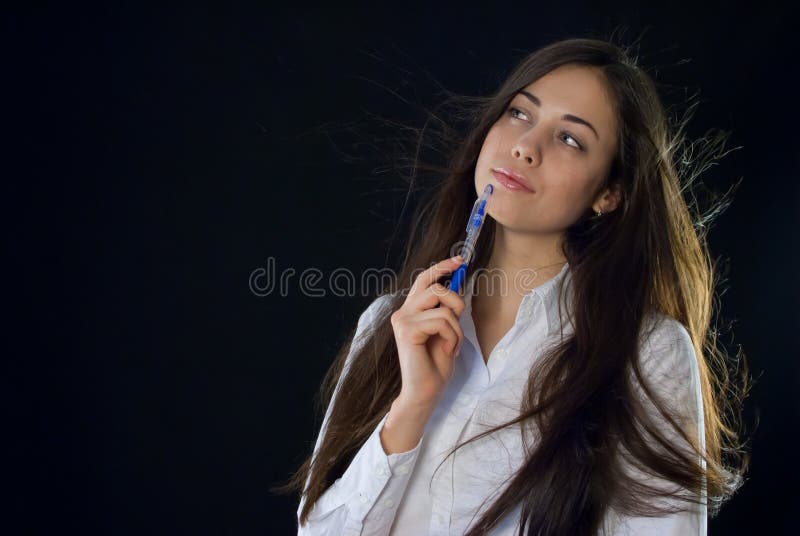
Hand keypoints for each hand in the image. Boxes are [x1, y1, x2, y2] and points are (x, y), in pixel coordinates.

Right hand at [390, 256, 465, 410]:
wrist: (426, 391)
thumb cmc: (436, 364)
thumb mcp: (447, 330)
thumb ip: (447, 309)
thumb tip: (458, 283)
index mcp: (411, 310)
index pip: (424, 279)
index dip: (442, 267)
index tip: (460, 260)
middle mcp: (403, 312)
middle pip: (436, 288)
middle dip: (457, 303)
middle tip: (459, 323)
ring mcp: (402, 320)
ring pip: (443, 306)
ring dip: (456, 327)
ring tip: (452, 344)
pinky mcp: (407, 330)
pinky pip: (442, 321)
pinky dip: (452, 336)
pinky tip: (447, 350)